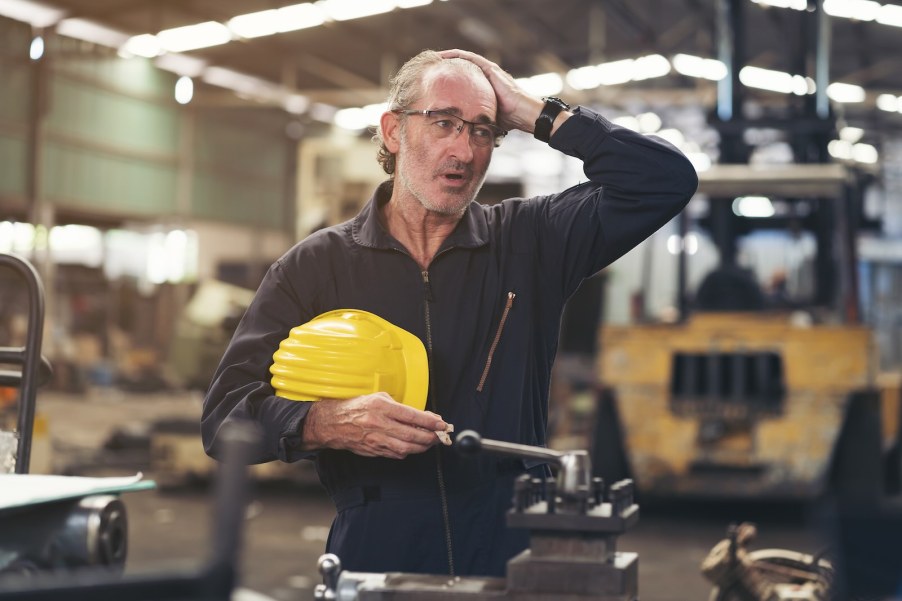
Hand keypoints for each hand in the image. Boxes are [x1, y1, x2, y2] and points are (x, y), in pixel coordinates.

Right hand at [300, 392, 447, 458]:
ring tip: (430, 442)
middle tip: (440, 436)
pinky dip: (409, 451)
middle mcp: (379, 423)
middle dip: (430, 437)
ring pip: (407, 447)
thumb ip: (400, 407)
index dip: (430, 422)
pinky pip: (397, 454)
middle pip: (412, 434)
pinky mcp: (374, 450)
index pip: (412, 415)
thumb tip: (423, 416)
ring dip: (422, 446)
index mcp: (381, 407)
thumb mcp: (379, 398)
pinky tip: (413, 446)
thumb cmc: (357, 408)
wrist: (333, 424)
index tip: (442, 424)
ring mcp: (376, 439)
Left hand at [438, 49, 543, 132]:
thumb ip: (475, 120)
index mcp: (483, 88)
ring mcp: (488, 71)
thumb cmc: (509, 120)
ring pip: (463, 60)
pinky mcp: (490, 69)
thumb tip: (462, 134)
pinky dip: (456, 56)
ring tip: (433, 58)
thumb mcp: (486, 119)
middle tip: (429, 68)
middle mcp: (484, 77)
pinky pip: (470, 58)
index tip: (433, 82)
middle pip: (461, 69)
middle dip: (445, 68)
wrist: (524, 114)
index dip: (448, 80)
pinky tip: (444, 56)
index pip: (462, 80)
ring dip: (448, 58)